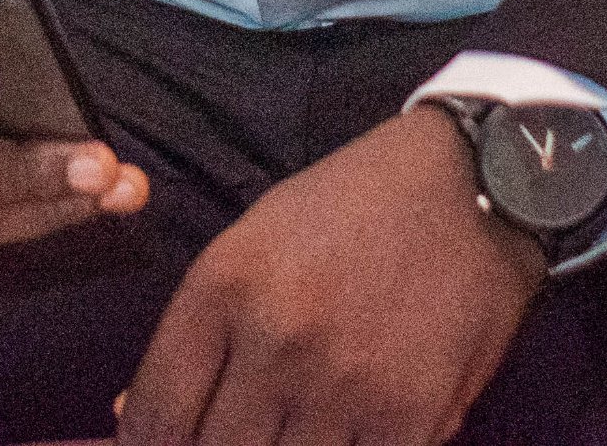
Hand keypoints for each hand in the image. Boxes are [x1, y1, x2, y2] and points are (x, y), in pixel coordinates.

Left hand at [117, 105, 540, 445]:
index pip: (155, 413)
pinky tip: (341, 439)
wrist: (475, 186)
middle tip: (232, 436)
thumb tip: (131, 418)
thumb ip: (195, 334)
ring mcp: (344, 383)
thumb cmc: (351, 210)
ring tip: (286, 432)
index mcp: (225, 287)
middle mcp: (277, 339)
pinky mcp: (410, 417)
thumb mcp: (252, 241)